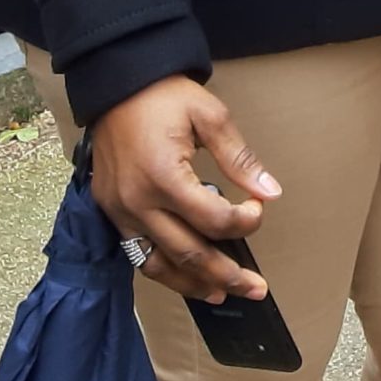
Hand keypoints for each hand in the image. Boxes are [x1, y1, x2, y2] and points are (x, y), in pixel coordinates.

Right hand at [91, 75, 280, 304]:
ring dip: (192, 284)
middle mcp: (137, 202)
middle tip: (256, 288)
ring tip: (223, 294)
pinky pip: (137, 253)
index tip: (259, 209)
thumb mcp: (211, 116)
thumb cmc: (165, 97)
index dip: (244, 221)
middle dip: (226, 273)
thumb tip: (270, 191)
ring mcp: (120, 212)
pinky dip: (163, 270)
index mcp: (164, 176)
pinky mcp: (111, 212)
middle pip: (187, 253)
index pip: (212, 219)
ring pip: (158, 264)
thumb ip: (239, 158)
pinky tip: (185, 277)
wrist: (118, 85)